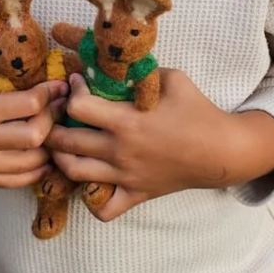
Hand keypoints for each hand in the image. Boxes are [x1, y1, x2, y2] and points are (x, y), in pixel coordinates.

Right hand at [0, 63, 67, 188]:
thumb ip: (5, 73)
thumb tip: (43, 70)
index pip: (30, 104)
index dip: (52, 93)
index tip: (62, 85)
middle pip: (35, 136)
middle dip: (53, 119)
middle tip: (60, 107)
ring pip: (29, 164)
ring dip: (49, 148)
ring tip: (56, 131)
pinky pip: (13, 181)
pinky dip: (33, 171)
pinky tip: (44, 156)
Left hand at [45, 70, 273, 220]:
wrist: (220, 150)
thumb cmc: (197, 111)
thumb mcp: (171, 78)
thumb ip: (140, 72)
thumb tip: (115, 64)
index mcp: (127, 121)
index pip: (78, 106)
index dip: (72, 90)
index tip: (77, 82)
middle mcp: (120, 150)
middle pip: (66, 140)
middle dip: (53, 123)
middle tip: (56, 112)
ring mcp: (125, 176)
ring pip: (73, 172)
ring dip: (60, 155)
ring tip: (63, 141)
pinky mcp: (134, 194)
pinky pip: (102, 209)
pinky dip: (89, 198)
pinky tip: (90, 178)